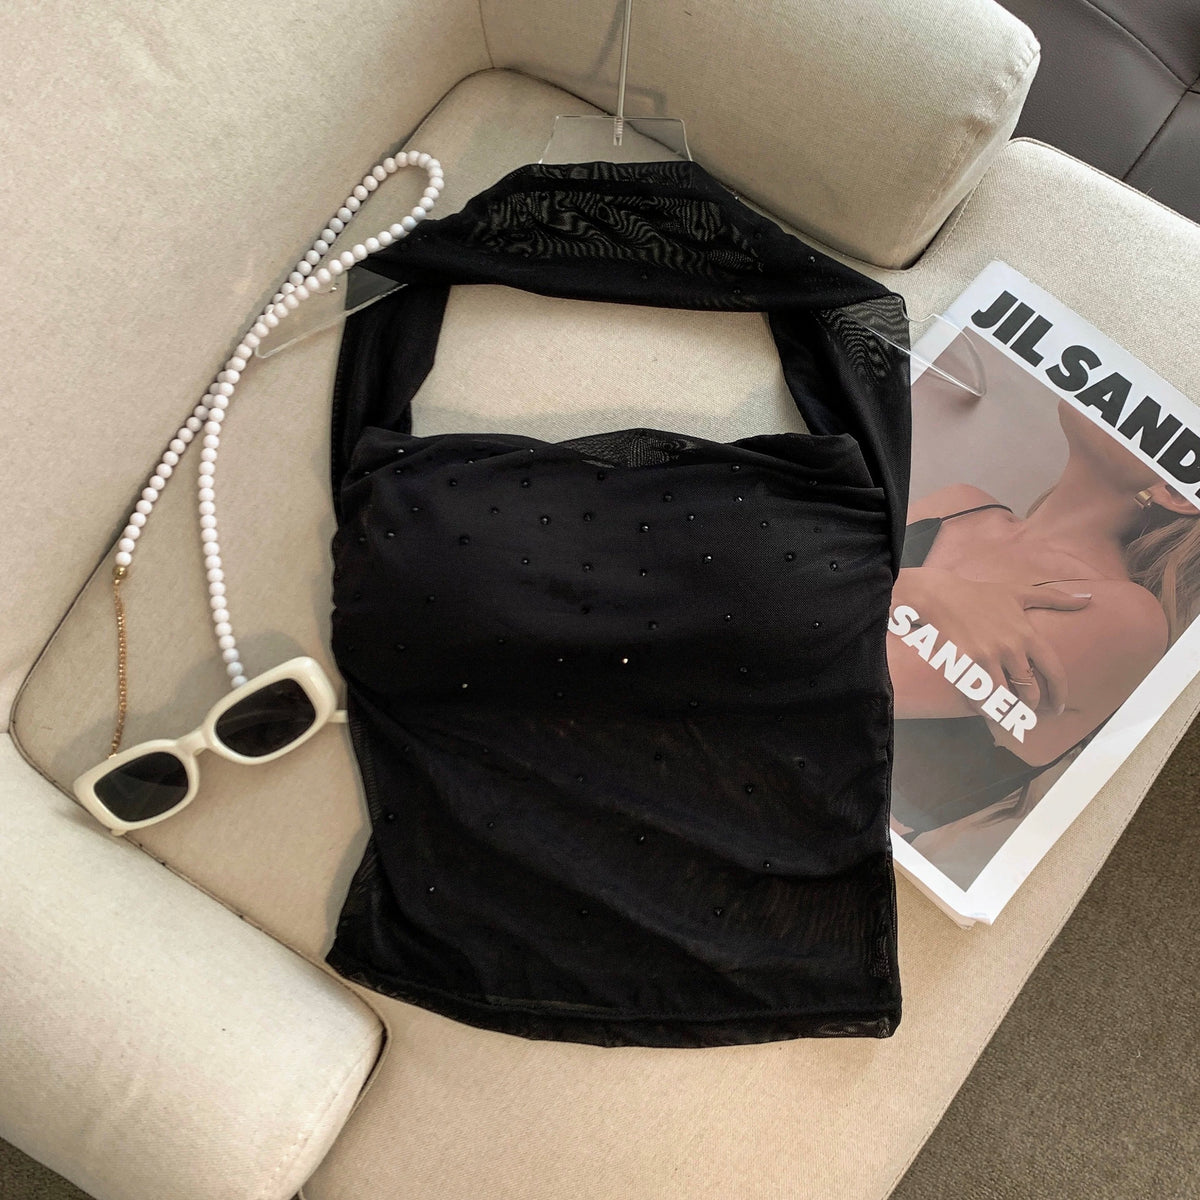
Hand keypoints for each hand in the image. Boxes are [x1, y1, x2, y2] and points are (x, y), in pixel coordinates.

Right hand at [892, 567, 1092, 713]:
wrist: (939, 595)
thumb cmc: (980, 594)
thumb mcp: (1019, 592)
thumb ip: (1055, 598)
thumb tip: (1087, 599)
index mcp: (1027, 634)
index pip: (1054, 673)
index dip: (1060, 695)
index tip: (1059, 708)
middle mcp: (1010, 649)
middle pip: (1029, 693)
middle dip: (1030, 706)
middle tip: (1026, 711)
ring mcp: (986, 658)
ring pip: (1004, 699)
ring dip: (1006, 711)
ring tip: (1005, 714)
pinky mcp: (963, 665)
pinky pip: (977, 696)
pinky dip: (982, 706)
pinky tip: (983, 707)